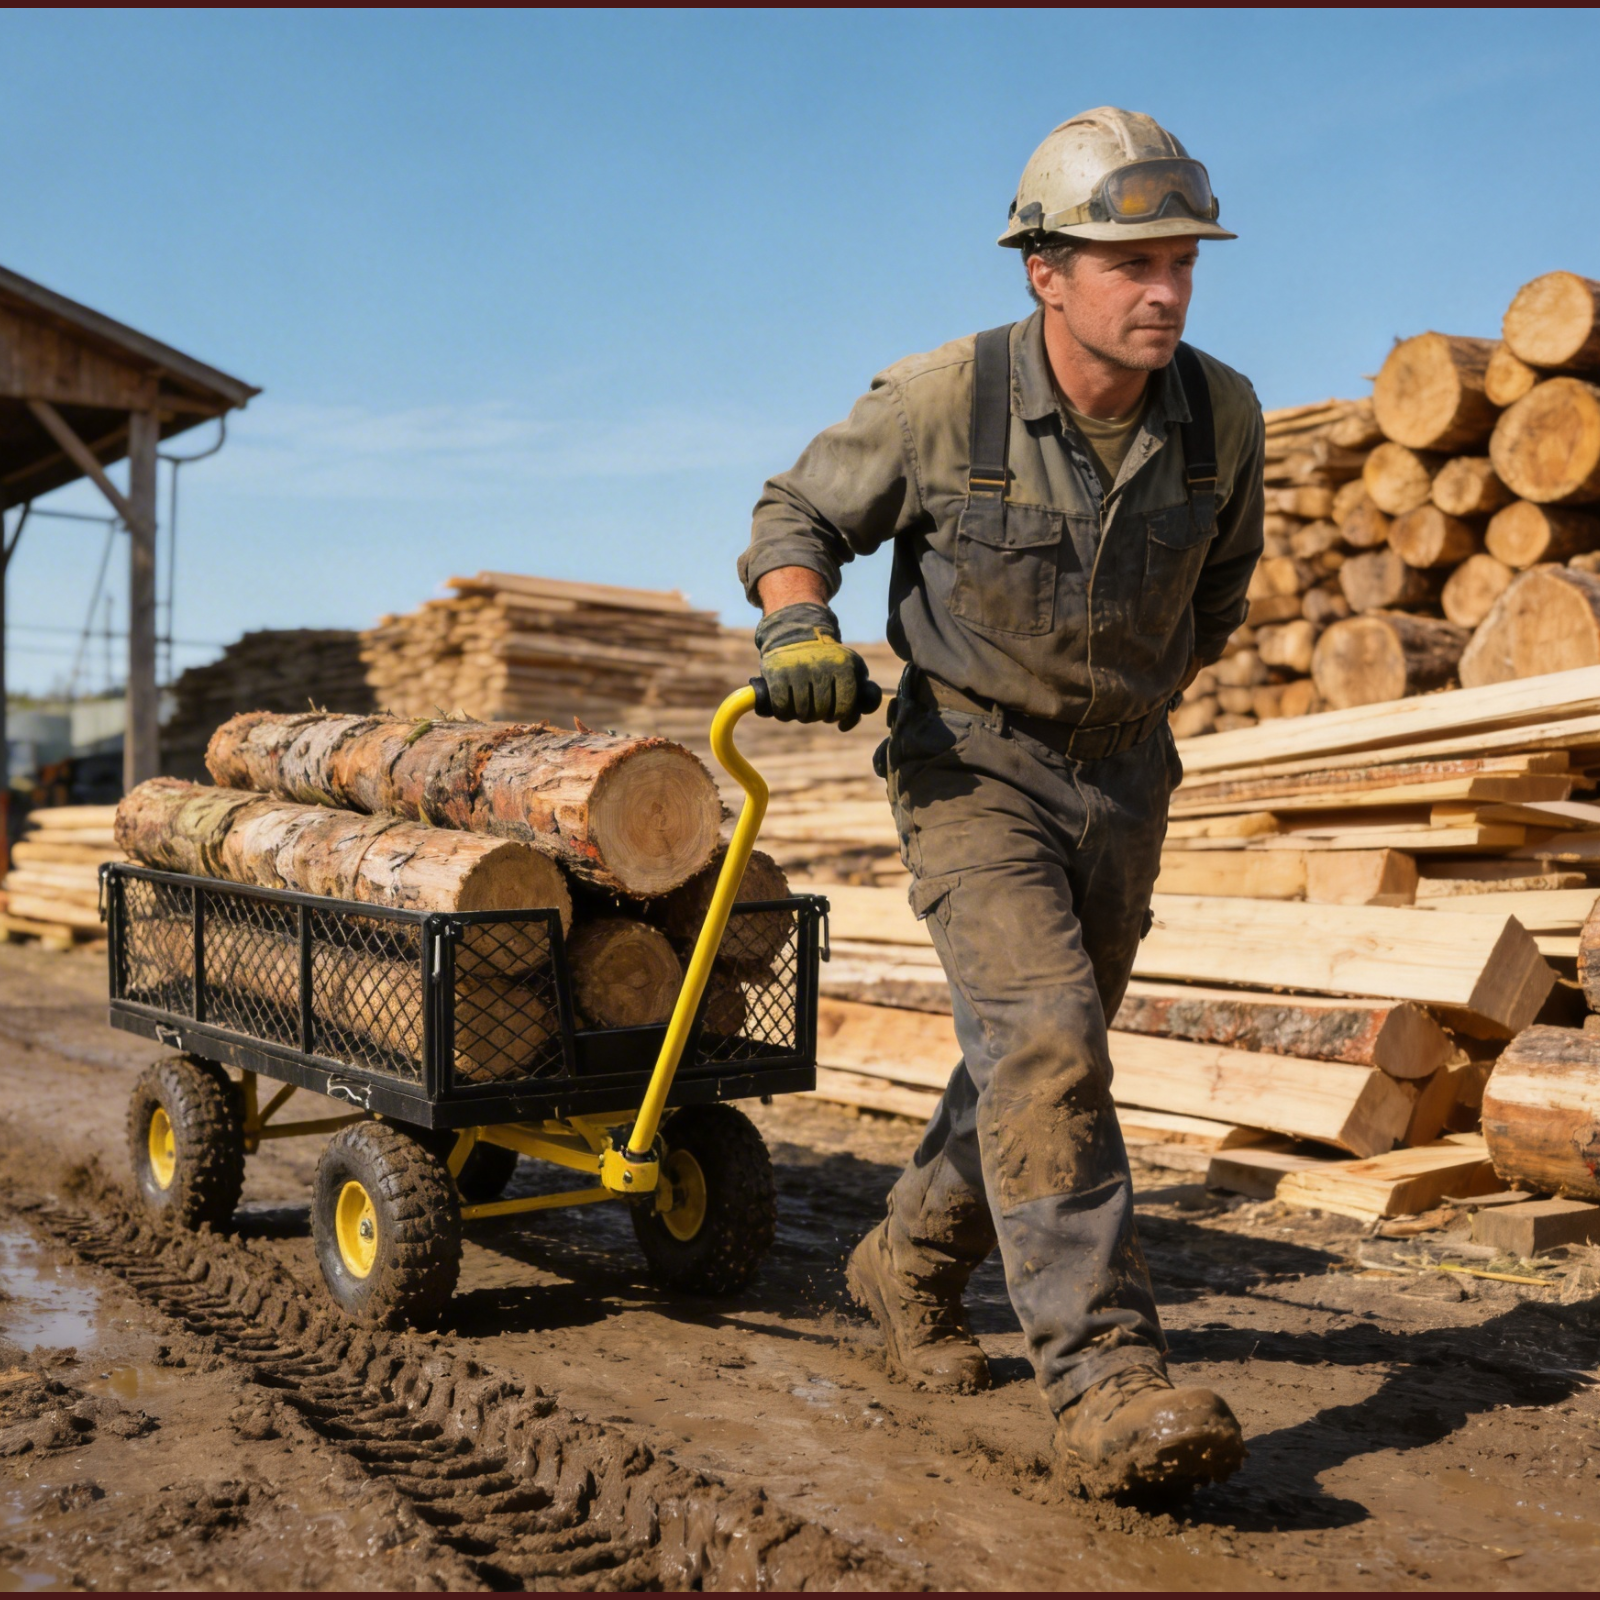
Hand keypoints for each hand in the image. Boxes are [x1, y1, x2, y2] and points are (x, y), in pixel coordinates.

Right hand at [755, 602, 869, 730]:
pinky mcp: (777, 672)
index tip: (833, 713)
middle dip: (818, 715)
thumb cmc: (827, 659)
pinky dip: (783, 713)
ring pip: (801, 712)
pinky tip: (785, 708)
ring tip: (801, 707)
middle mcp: (821, 667)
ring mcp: (798, 669)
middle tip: (815, 708)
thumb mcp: (850, 668)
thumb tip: (845, 726)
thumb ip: (859, 697)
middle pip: (821, 712)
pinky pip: (781, 707)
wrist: (796, 632)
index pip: (844, 707)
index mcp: (844, 666)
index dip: (838, 716)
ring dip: (800, 715)